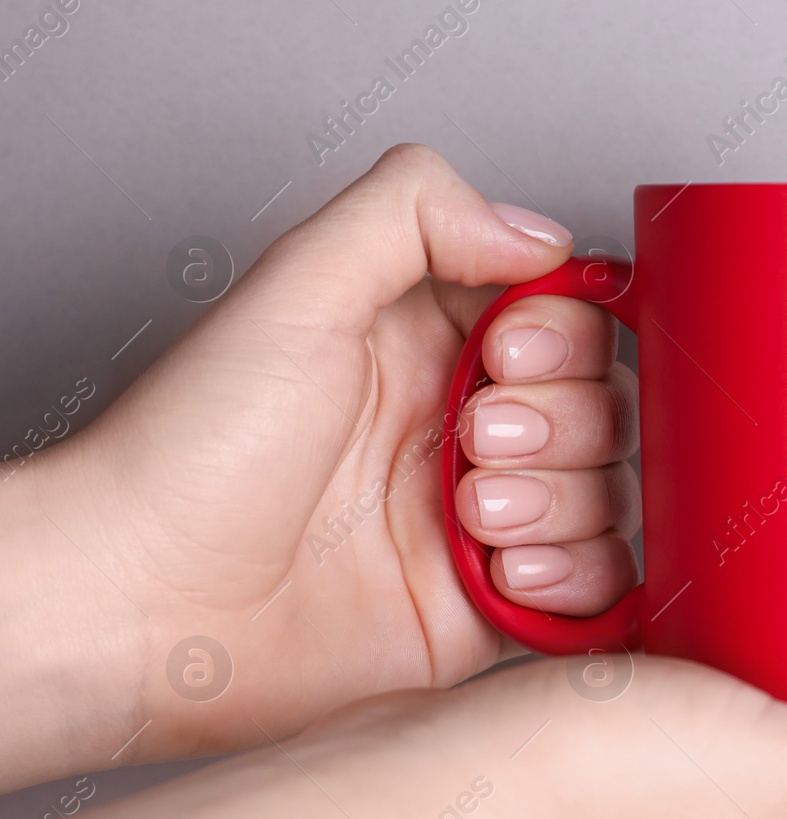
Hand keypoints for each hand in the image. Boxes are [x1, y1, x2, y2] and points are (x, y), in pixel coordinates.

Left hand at [0, 145, 636, 786]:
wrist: (145, 606)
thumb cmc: (193, 454)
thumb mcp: (298, 289)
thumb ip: (415, 212)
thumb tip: (540, 233)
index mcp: (430, 346)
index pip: (568, 319)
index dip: (563, 336)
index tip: (504, 355)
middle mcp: (465, 428)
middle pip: (606, 406)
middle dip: (559, 423)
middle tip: (470, 443)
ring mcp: (483, 520)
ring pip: (610, 494)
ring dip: (562, 500)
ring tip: (472, 516)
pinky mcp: (491, 606)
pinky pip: (597, 584)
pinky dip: (574, 575)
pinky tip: (502, 569)